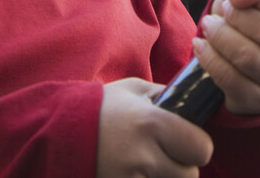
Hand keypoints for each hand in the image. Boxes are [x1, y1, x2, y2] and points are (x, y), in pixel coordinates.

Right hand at [96, 78, 213, 176]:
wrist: (58, 132)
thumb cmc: (101, 108)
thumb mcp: (134, 91)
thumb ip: (166, 96)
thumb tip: (195, 100)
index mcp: (153, 122)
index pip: (201, 148)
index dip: (197, 146)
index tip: (188, 142)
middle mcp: (144, 153)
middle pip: (189, 176)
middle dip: (183, 167)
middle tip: (168, 156)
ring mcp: (129, 176)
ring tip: (149, 164)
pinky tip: (136, 172)